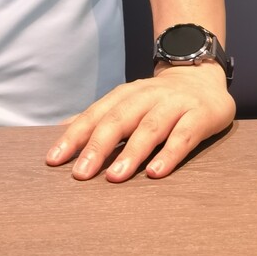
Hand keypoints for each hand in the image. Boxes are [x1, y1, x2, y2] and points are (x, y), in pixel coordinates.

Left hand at [45, 63, 234, 181]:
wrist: (202, 78)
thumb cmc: (157, 99)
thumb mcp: (128, 102)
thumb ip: (101, 116)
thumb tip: (63, 129)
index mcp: (124, 95)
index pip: (94, 115)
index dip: (73, 137)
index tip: (54, 160)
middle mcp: (146, 97)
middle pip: (118, 120)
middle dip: (97, 147)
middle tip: (80, 174)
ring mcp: (173, 105)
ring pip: (149, 129)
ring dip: (130, 153)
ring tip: (114, 178)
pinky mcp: (200, 115)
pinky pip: (184, 136)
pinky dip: (169, 154)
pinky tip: (155, 172)